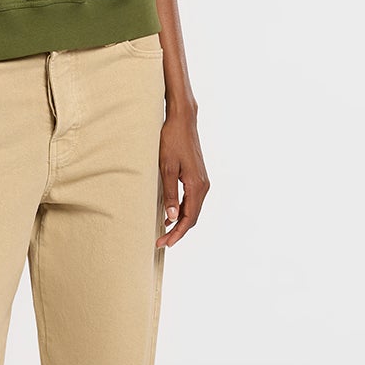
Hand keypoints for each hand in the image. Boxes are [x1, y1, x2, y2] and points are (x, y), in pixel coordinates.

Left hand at [156, 102, 208, 247]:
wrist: (182, 121)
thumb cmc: (172, 140)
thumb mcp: (166, 168)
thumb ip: (169, 193)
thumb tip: (172, 216)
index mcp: (197, 186)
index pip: (189, 218)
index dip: (177, 233)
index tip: (164, 243)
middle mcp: (203, 186)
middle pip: (193, 217)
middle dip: (178, 231)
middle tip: (161, 242)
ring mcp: (202, 181)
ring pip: (193, 209)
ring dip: (180, 222)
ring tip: (164, 232)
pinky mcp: (198, 177)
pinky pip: (192, 200)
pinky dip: (183, 210)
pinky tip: (170, 214)